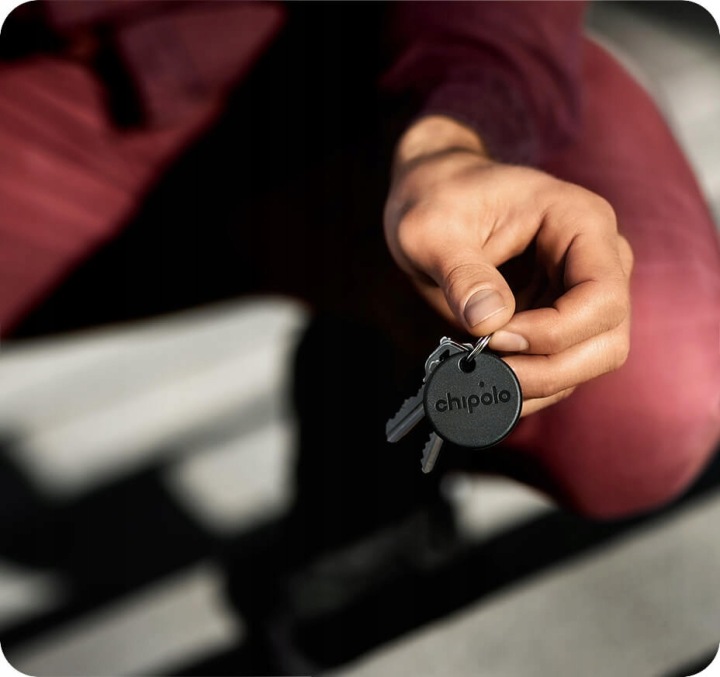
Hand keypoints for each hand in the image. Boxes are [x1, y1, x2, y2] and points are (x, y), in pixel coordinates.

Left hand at [384, 116, 632, 414]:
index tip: (496, 337)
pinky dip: (534, 383)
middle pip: (609, 338)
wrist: (432, 196)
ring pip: (591, 360)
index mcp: (580, 221)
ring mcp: (583, 290)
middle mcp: (596, 257)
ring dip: (543, 382)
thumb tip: (489, 323)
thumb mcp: (432, 231)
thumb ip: (462, 274)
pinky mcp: (561, 315)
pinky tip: (495, 384)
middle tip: (491, 373)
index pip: (601, 294)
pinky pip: (565, 363)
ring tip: (487, 378)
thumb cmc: (435, 199)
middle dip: (551, 369)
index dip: (554, 331)